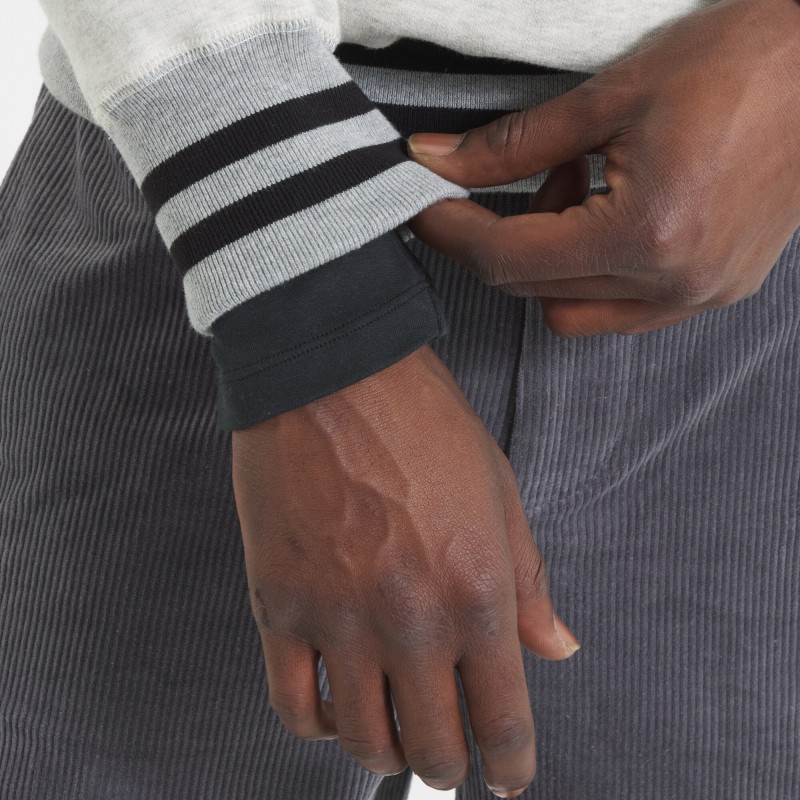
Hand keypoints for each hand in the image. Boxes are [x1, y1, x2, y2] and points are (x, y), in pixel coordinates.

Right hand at [232, 344, 579, 795]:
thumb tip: (558, 646)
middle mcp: (413, 619)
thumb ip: (530, 581)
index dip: (511, 764)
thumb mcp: (499, 490)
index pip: (503, 718)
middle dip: (449, 765)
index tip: (508, 779)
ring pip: (363, 739)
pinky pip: (294, 705)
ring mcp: (340, 618)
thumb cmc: (420, 420)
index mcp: (479, 590)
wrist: (332, 372)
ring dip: (386, 751)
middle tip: (448, 754)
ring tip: (393, 732)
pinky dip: (318, 726)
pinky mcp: (280, 606)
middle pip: (434, 744)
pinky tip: (334, 709)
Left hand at [405, 0, 799, 336]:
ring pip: (573, 312)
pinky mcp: (716, 291)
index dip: (452, 232)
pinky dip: (590, 276)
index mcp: (647, 233)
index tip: (422, 206)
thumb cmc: (745, 58)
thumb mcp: (611, 95)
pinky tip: (605, 219)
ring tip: (574, 189)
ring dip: (546, 263)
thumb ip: (512, 144)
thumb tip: (436, 162)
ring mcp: (700, 295)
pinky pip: (621, 311)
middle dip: (497, 239)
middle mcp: (674, 282)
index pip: (509, 258)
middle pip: (535, 290)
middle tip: (499, 181)